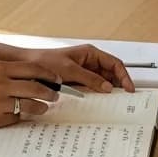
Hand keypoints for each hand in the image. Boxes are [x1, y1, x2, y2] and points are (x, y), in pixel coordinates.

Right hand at [0, 60, 61, 127]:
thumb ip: (5, 72)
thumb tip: (30, 77)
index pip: (34, 69)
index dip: (49, 75)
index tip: (57, 80)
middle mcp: (0, 84)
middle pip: (37, 87)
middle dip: (51, 93)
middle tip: (56, 96)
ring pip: (31, 105)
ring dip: (41, 107)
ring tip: (43, 107)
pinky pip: (16, 119)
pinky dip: (21, 117)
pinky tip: (21, 115)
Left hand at [16, 44, 135, 92]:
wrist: (28, 67)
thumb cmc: (45, 62)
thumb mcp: (70, 71)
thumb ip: (90, 79)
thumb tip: (107, 87)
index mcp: (90, 53)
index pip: (115, 64)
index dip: (124, 76)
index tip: (129, 88)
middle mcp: (89, 61)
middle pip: (111, 74)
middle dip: (118, 85)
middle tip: (124, 99)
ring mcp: (84, 71)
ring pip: (102, 82)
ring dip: (108, 91)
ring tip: (114, 102)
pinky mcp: (77, 81)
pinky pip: (92, 87)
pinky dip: (97, 94)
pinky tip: (98, 102)